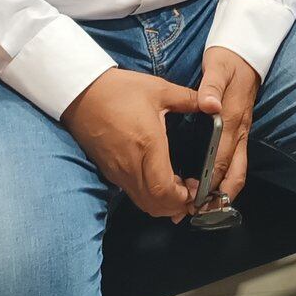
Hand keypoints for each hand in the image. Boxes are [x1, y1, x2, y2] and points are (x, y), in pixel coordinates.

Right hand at [62, 67, 204, 219]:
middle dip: (177, 206)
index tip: (196, 190)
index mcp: (147, 145)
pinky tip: (160, 182)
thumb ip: (189, 99)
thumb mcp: (159, 89)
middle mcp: (131, 165)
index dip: (181, 198)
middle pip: (154, 204)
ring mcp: (118, 171)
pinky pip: (132, 193)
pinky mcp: (110, 171)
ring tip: (179, 189)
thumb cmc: (120, 90)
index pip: (163, 190)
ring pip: (142, 202)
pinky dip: (149, 196)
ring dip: (163, 203)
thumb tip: (214, 103)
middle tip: (193, 194)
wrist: (82, 93)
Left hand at [196, 47, 260, 202]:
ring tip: (202, 211)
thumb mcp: (217, 67)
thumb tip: (208, 104)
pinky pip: (235, 163)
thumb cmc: (228, 61)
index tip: (195, 199)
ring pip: (237, 172)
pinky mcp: (239, 133)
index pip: (221, 158)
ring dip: (222, 194)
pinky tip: (209, 190)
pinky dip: (224, 182)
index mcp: (231, 119)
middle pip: (235, 174)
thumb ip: (211, 85)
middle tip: (198, 215)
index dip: (209, 181)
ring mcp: (241, 134)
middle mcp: (239, 131)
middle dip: (219, 198)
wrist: (246, 52)